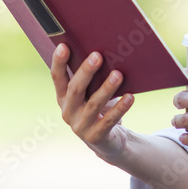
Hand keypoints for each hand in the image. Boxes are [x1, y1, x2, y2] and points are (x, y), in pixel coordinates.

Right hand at [50, 44, 133, 161]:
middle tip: (97, 55)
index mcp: (63, 97)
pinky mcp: (96, 136)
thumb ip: (92, 79)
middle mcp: (68, 111)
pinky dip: (120, 108)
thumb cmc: (100, 109)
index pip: (57, 78)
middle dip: (86, 72)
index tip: (63, 46)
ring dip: (106, 88)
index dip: (59, 62)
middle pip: (75, 89)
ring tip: (118, 75)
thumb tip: (106, 51)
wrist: (108, 142)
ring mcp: (81, 126)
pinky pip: (109, 120)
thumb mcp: (92, 94)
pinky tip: (130, 97)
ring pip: (94, 104)